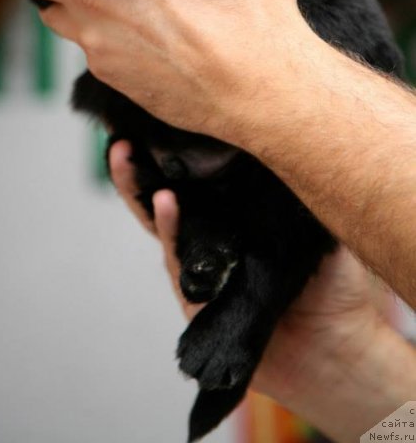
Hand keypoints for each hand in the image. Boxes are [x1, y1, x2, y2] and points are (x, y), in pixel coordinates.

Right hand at [108, 139, 409, 439]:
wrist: (334, 346)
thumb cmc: (333, 285)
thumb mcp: (325, 224)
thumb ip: (312, 189)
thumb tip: (308, 136)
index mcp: (234, 210)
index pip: (199, 169)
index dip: (177, 142)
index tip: (162, 110)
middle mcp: (210, 228)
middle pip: (165, 185)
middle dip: (140, 158)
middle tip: (123, 127)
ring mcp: (198, 258)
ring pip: (158, 216)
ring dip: (137, 185)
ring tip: (125, 154)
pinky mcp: (193, 291)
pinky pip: (177, 254)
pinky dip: (168, 225)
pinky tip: (165, 201)